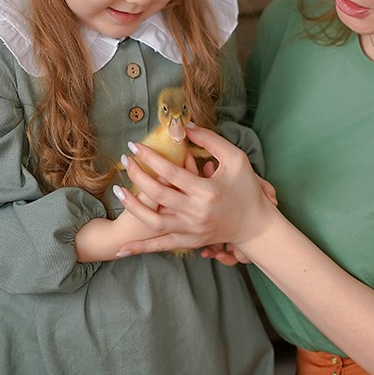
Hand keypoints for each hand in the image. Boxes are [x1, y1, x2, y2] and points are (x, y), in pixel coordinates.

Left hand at [116, 125, 276, 256]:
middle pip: (157, 194)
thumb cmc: (247, 189)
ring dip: (132, 206)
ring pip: (153, 222)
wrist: (256, 225)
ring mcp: (192, 230)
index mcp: (208, 190)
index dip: (150, 157)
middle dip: (136, 175)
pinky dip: (140, 247)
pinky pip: (160, 246)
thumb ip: (211, 140)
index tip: (134, 146)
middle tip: (124, 160)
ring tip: (117, 190)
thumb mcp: (235, 158)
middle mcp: (197, 212)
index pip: (170, 172)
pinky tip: (121, 248)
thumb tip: (184, 126)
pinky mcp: (189, 242)